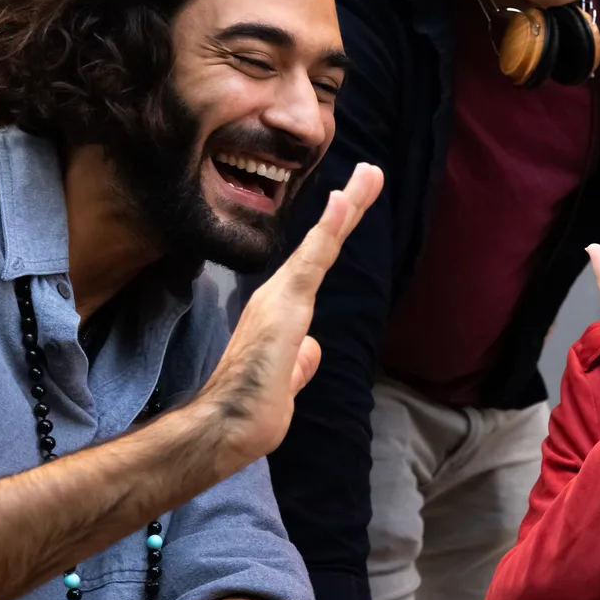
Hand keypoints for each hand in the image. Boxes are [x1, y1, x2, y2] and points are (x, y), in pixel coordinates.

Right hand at [200, 164, 383, 476]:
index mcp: (284, 313)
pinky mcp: (287, 303)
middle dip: (349, 207)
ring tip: (370, 174)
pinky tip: (344, 201)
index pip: (317, 265)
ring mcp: (282, 297)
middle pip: (322, 244)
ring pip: (322, 243)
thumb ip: (299, 364)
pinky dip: (330, 229)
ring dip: (348, 207)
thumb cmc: (254, 411)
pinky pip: (314, 259)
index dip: (335, 233)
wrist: (227, 427)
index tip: (352, 203)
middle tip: (371, 172)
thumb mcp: (287, 382)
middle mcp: (280, 296)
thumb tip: (310, 352)